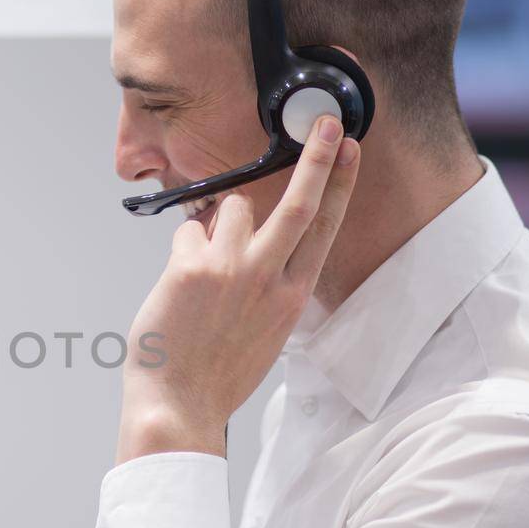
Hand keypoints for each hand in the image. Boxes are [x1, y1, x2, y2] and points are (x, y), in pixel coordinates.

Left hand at [118, 115, 359, 462]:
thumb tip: (247, 245)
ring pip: (231, 209)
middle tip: (327, 123)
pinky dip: (182, 251)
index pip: (324, 229)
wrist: (179, 405)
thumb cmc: (215, 373)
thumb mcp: (263, 332)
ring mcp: (232, 271)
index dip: (339, 184)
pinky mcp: (193, 269)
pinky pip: (187, 233)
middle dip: (318, 158)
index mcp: (292, 297)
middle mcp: (269, 280)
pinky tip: (177, 287)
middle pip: (301, 203)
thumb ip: (266, 286)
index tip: (351, 151)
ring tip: (202, 266)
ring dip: (215, 224)